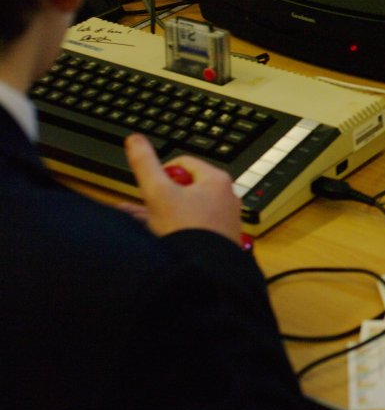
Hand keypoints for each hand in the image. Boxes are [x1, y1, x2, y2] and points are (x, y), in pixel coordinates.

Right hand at [123, 133, 241, 241]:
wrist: (203, 270)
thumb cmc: (186, 229)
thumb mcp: (158, 192)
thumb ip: (145, 164)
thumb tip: (134, 139)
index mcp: (216, 180)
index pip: (183, 164)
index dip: (160, 172)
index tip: (149, 187)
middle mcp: (226, 197)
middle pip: (185, 188)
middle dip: (158, 196)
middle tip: (142, 206)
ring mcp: (224, 218)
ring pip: (186, 209)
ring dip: (162, 213)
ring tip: (137, 222)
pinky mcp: (220, 238)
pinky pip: (193, 227)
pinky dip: (175, 229)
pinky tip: (155, 237)